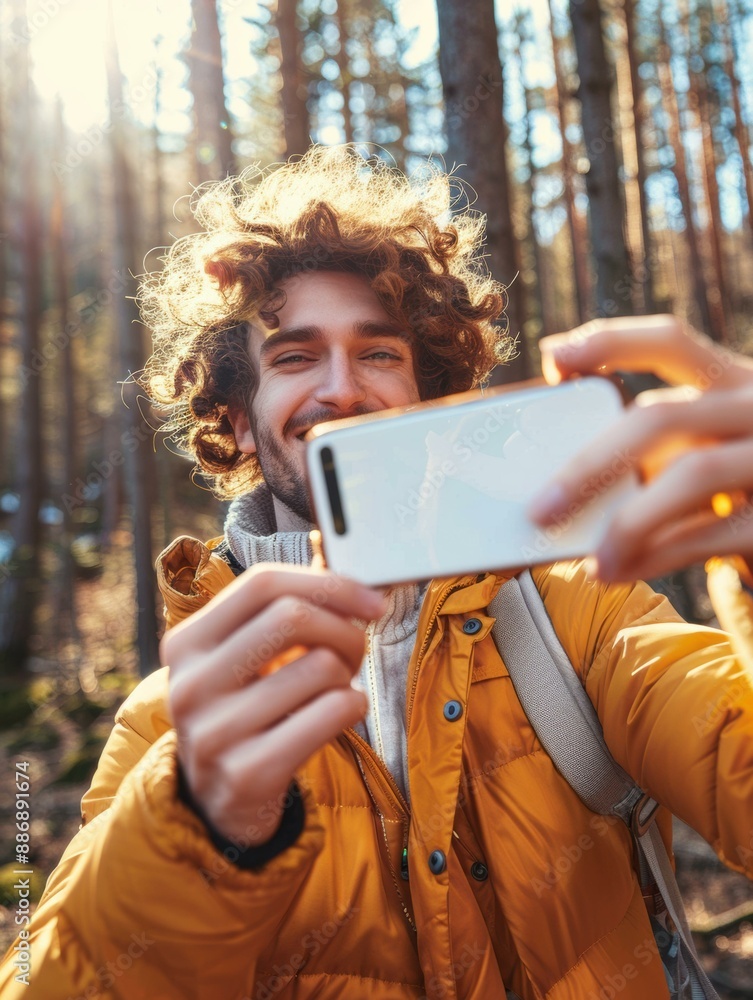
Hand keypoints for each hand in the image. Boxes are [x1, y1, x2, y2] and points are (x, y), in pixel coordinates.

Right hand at [163, 563, 385, 844]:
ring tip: (333, 691)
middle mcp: (191, 684)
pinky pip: (331, 713)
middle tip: (355, 650)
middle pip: (291, 617)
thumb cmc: (245, 713)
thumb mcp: (242, 660)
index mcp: (187, 643)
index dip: (326, 583)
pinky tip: (340, 715)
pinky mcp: (248, 774)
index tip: (371, 600)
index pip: (261, 584)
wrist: (217, 804)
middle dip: (343, 629)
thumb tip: (355, 583)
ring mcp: (214, 732)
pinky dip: (352, 707)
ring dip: (346, 676)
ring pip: (320, 667)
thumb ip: (282, 615)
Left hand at [529, 315, 752, 580]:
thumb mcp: (707, 448)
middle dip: (591, 464)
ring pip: (690, 474)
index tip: (553, 358)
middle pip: (662, 417)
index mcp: (734, 381)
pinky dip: (656, 556)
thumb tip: (560, 478)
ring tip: (591, 559)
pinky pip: (711, 533)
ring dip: (627, 521)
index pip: (669, 342)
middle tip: (540, 508)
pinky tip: (618, 571)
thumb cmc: (741, 491)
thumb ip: (656, 446)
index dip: (610, 343)